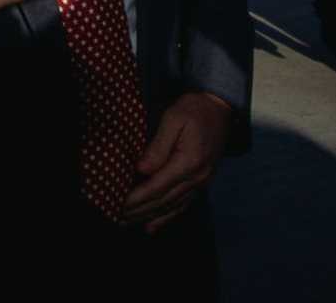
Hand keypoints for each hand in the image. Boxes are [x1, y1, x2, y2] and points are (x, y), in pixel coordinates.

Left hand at [123, 91, 233, 234]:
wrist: (220, 109)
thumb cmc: (195, 109)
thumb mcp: (174, 118)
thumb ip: (158, 145)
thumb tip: (142, 169)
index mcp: (189, 162)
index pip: (158, 186)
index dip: (137, 198)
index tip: (118, 203)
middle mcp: (197, 177)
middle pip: (163, 201)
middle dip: (138, 211)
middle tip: (115, 216)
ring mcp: (201, 182)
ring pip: (171, 206)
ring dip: (148, 216)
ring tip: (127, 222)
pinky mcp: (201, 182)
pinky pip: (182, 205)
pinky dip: (166, 217)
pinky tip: (151, 225)